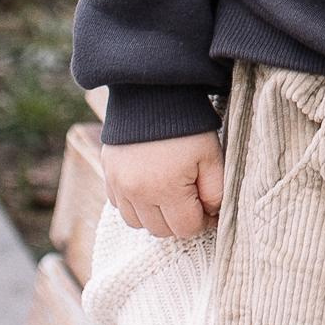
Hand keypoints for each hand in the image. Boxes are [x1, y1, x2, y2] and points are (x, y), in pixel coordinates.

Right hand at [102, 130, 223, 241]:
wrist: (152, 94)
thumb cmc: (187, 126)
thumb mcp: (211, 156)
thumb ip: (216, 191)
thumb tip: (211, 214)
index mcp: (166, 190)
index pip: (186, 228)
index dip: (203, 221)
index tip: (209, 207)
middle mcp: (138, 194)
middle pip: (161, 230)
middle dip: (180, 220)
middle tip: (192, 199)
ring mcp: (119, 187)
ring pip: (138, 224)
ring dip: (156, 217)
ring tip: (170, 194)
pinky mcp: (108, 176)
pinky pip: (121, 207)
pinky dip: (135, 205)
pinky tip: (150, 187)